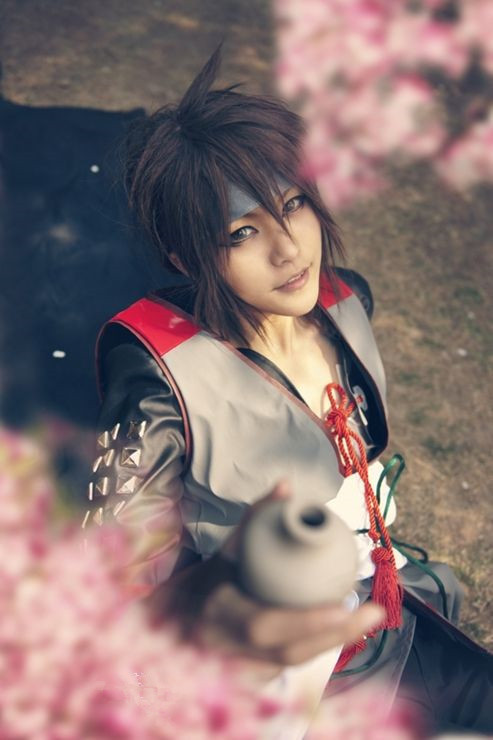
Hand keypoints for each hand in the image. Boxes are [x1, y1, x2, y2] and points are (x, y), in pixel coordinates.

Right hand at [145, 480, 383, 674]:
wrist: (169, 628)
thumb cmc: (202, 584)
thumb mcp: (224, 551)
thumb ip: (254, 520)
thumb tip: (285, 486)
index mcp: (214, 612)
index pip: (262, 623)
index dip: (305, 620)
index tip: (344, 605)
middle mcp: (225, 649)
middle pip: (287, 651)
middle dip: (335, 634)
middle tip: (373, 612)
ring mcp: (237, 672)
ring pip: (293, 664)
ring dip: (333, 642)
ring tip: (367, 619)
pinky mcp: (249, 683)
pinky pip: (289, 667)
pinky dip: (318, 647)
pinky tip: (343, 629)